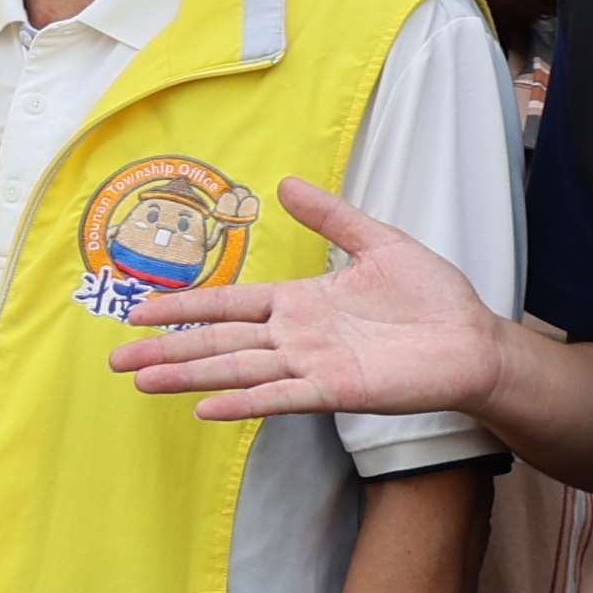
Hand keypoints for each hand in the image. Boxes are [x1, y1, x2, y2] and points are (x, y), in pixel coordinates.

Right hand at [112, 175, 502, 420]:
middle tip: (117, 360)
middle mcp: (295, 337)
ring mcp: (311, 365)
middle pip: (218, 343)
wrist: (476, 341)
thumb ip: (331, 217)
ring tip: (144, 380)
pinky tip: (205, 407)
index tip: (139, 310)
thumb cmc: (433, 297)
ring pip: (237, 370)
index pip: (228, 304)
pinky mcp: (336, 390)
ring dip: (189, 375)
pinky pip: (281, 396)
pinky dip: (243, 402)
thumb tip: (285, 184)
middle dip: (167, 349)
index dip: (184, 307)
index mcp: (298, 303)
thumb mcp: (379, 243)